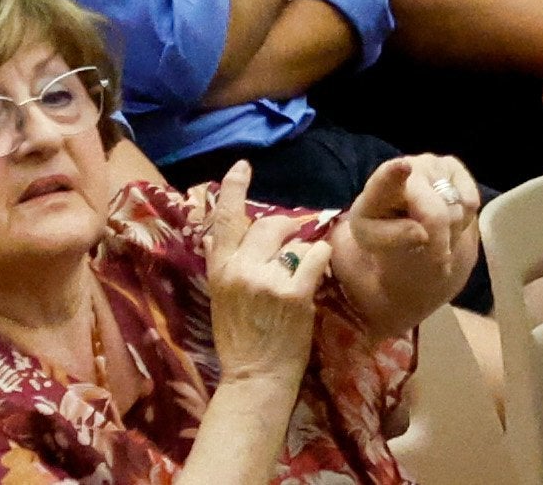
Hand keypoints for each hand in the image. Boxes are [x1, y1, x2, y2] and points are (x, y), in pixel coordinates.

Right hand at [205, 160, 328, 387]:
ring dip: (305, 250)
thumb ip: (230, 266)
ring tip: (301, 275)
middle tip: (294, 242)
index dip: (233, 191)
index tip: (242, 166)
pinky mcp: (293, 292)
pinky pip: (317, 256)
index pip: (222, 223)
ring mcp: (266, 281)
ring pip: (296, 239)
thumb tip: (230, 236)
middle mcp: (240, 271)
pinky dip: (322, 262)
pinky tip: (316, 278)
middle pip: (269, 224)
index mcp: (220, 272)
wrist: (255, 376)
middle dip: (287, 226)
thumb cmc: (243, 339)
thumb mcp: (224, 299)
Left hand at [329, 154, 480, 333]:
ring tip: (440, 244)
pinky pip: (467, 192)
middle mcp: (393, 179)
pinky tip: (455, 224)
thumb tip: (419, 235)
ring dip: (451, 227)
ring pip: (451, 199)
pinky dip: (467, 211)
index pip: (383, 182)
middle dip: (437, 231)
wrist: (414, 267)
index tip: (404, 168)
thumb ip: (394, 259)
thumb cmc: (390, 275)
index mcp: (367, 209)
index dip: (393, 176)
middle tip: (438, 260)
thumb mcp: (382, 280)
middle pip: (429, 199)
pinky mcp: (448, 167)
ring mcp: (423, 167)